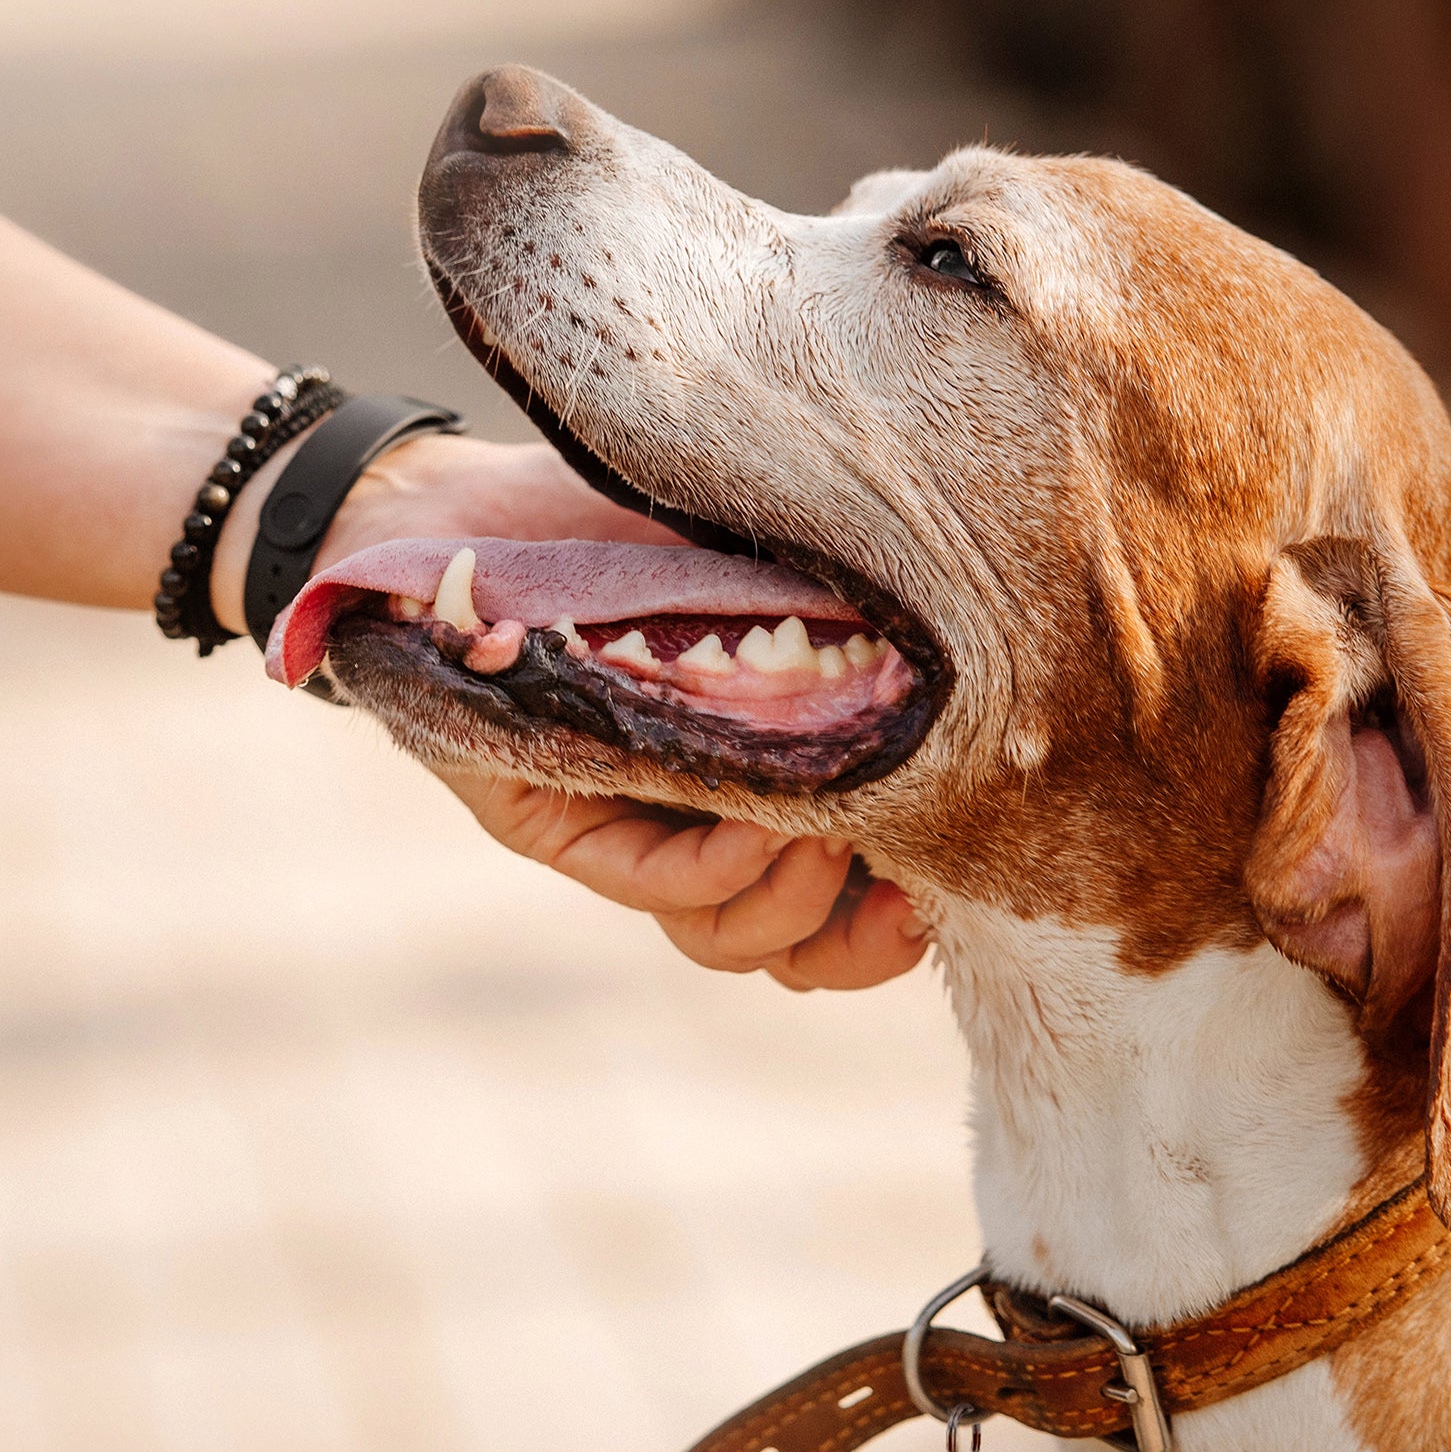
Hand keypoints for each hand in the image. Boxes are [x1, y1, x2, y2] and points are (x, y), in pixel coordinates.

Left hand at [222, 430, 924, 991]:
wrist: (473, 499)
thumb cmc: (643, 518)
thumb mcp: (781, 580)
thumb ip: (850, 644)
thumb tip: (975, 696)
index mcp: (759, 792)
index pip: (837, 915)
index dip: (895, 935)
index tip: (949, 897)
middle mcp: (698, 826)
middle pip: (790, 952)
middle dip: (861, 945)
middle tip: (912, 895)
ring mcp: (627, 831)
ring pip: (724, 938)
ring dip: (795, 900)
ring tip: (832, 829)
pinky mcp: (551, 818)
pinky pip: (654, 885)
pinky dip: (723, 863)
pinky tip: (762, 822)